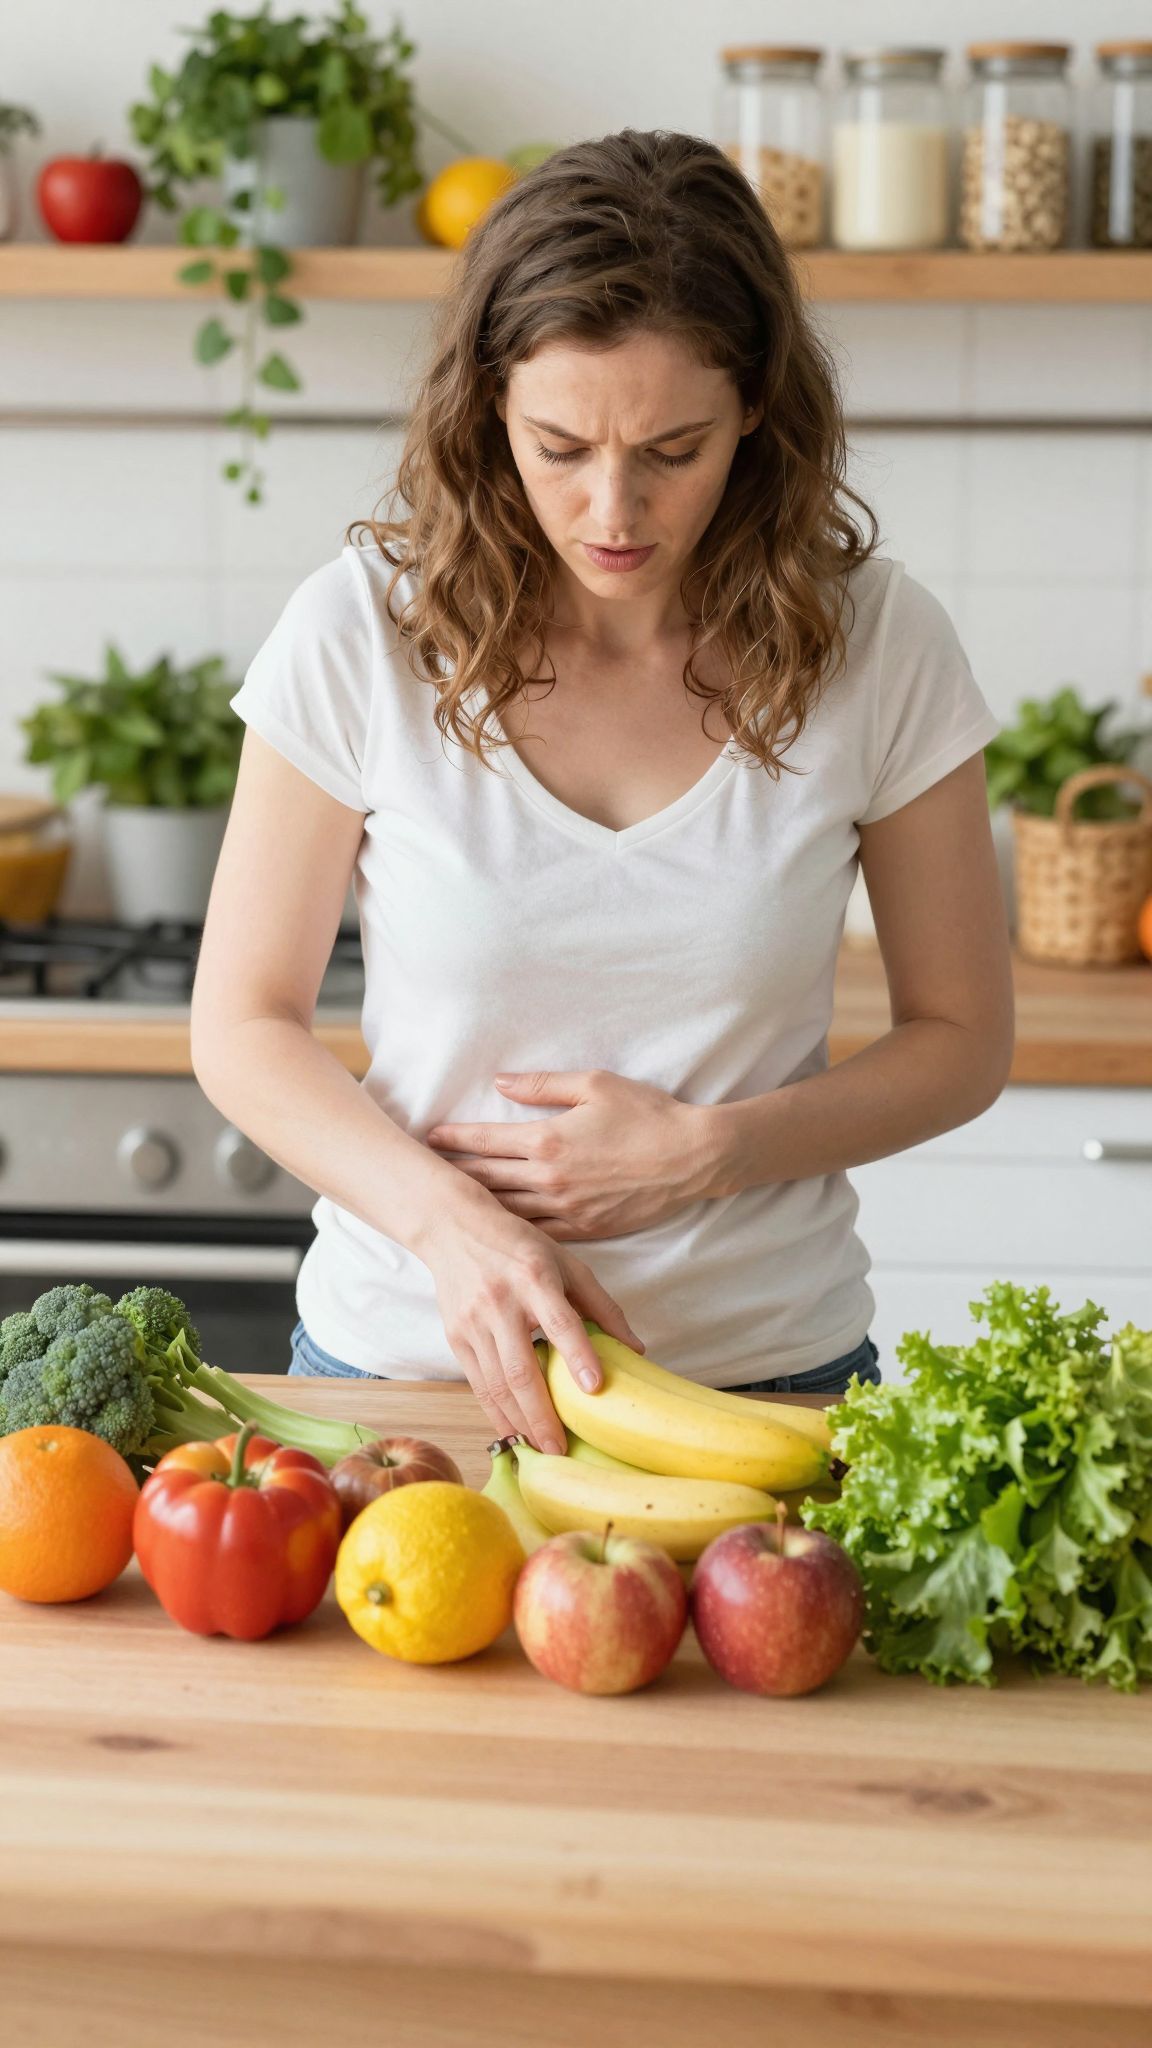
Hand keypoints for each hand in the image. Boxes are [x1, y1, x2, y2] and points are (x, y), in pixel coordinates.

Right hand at [415, 1188, 645, 1454]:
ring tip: (542, 1450)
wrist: (455, 1229)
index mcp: (534, 1277)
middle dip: (542, 1415)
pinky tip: (514, 1433)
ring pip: (496, 1384)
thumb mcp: (568, 1264)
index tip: (594, 1387)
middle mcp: (500, 1302)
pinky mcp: (456, 1338)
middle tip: (562, 1450)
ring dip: (519, 1422)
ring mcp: (473, 1323)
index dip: (577, 1354)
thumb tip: (637, 1351)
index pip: (559, 1320)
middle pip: (521, 1368)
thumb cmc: (521, 1247)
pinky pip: (478, 1385)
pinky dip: (496, 1413)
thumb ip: (602, 1306)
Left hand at [426, 1069, 719, 1240]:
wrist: (693, 1158)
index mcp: (547, 1140)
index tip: (429, 1138)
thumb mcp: (595, 1084)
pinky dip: (512, 1231)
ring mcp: (566, 1210)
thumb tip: (499, 1082)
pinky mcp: (586, 1230)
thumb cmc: (648, 1114)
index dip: (452, 1140)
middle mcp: (549, 1179)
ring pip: (506, 1212)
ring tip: (451, 1203)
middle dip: (453, 1175)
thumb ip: (542, 1084)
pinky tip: (496, 1230)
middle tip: (425, 1174)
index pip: (484, 1141)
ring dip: (476, 1206)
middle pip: (486, 1180)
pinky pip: (537, 1234)